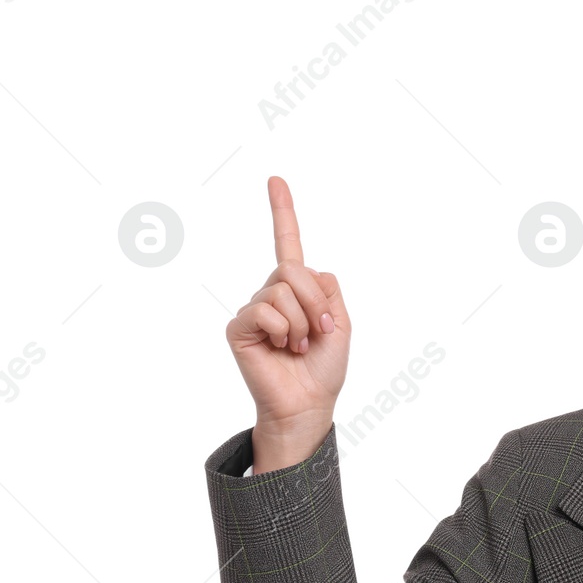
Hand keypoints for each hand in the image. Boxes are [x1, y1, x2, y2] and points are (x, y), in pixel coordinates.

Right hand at [225, 177, 350, 433]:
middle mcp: (272, 293)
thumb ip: (328, 289)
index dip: (283, 212)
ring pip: (282, 291)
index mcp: (298, 289)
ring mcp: (254, 308)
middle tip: (322, 333)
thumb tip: (305, 270)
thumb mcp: (342, 324)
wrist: (309, 402)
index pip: (289, 244)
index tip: (276, 180)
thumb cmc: (324, 368)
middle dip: (317, 302)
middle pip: (293, 269)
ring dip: (303, 323)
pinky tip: (283, 350)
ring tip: (299, 347)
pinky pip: (265, 311)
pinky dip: (284, 331)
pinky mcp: (240, 326)